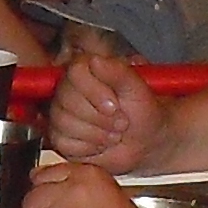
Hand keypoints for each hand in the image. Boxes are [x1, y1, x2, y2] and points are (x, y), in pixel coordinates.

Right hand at [44, 39, 161, 170]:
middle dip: (99, 117)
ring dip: (97, 133)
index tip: (114, 105)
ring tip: (114, 133)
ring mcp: (62, 114)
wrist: (146, 141)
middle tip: (121, 122)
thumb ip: (119, 71)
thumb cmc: (142, 112)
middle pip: (66, 98)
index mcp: (88, 71)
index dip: (94, 91)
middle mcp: (69, 90)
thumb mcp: (138, 88)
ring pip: (64, 122)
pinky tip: (101, 143)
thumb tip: (96, 61)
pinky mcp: (60, 138)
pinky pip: (63, 142)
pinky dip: (89, 147)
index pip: (75, 71)